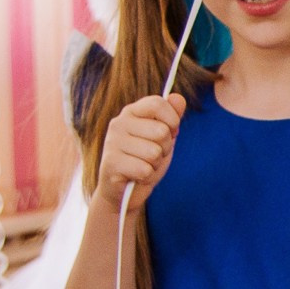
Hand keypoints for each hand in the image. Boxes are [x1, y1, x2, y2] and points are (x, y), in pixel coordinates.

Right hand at [92, 94, 184, 208]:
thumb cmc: (145, 160)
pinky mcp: (111, 163)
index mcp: (131, 112)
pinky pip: (145, 170)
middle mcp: (118, 123)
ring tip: (143, 164)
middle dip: (165, 148)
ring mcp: (112, 143)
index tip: (170, 132)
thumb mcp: (164, 137)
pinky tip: (135, 176)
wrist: (125, 191)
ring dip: (155, 164)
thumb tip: (178, 97)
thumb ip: (172, 117)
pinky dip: (146, 177)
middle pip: (161, 131)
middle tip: (152, 155)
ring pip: (154, 152)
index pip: (158, 103)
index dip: (172, 120)